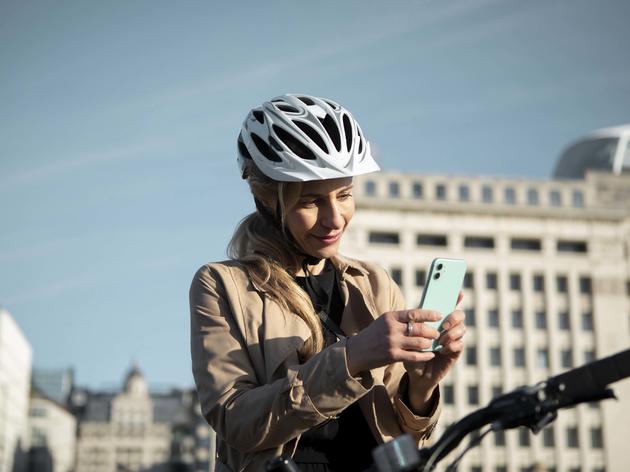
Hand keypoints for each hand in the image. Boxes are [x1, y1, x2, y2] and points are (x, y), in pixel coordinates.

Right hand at [346, 308, 441, 376]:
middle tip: (438, 333)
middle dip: (432, 331)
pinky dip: (425, 355)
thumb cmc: (373, 335)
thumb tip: (420, 317)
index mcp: (390, 317)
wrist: (356, 351)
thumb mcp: (383, 322)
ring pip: (419, 342)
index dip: (429, 314)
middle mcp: (392, 328)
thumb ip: (399, 319)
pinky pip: (415, 356)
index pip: (414, 313)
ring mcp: (392, 342)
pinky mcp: (393, 356)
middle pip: (419, 328)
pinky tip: (431, 355)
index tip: (440, 315)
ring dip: (429, 343)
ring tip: (433, 344)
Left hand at [404, 292, 465, 412]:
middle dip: (454, 317)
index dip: (456, 297)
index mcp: (437, 320)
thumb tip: (418, 309)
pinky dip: (452, 345)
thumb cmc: (411, 350)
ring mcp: (452, 339)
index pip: (449, 305)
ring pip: (461, 329)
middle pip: (459, 315)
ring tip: (439, 340)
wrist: (415, 372)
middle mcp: (447, 328)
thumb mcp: (410, 335)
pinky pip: (460, 345)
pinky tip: (442, 349)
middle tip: (444, 324)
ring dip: (451, 333)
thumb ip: (415, 323)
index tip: (459, 291)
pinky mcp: (454, 352)